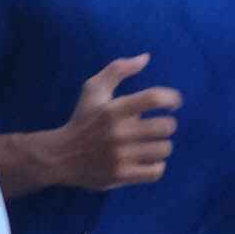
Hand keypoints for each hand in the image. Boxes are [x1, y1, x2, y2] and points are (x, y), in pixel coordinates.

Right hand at [48, 55, 180, 192]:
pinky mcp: (121, 175)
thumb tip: (146, 57)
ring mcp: (120, 156)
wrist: (60, 156)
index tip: (174, 103)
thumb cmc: (82, 120)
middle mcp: (118, 133)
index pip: (154, 98)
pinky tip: (149, 160)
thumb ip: (118, 69)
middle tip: (160, 126)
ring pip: (163, 149)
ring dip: (162, 145)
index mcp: (113, 109)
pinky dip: (157, 165)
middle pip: (165, 126)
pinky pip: (156, 171)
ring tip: (153, 144)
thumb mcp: (93, 90)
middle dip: (167, 125)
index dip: (171, 98)